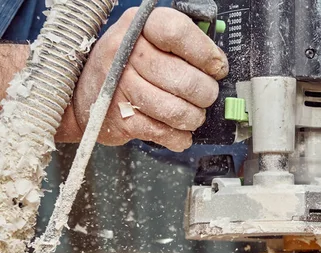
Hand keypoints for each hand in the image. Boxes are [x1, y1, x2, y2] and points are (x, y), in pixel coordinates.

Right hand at [56, 7, 227, 151]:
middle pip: (183, 78)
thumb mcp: (146, 40)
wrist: (80, 95)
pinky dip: (179, 136)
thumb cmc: (123, 66)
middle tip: (205, 95)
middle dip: (205, 93)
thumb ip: (180, 45)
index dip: (205, 53)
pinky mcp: (121, 120)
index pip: (177, 32)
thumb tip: (217, 63)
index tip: (217, 67)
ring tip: (193, 114)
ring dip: (194, 117)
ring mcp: (120, 88)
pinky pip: (164, 132)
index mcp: (137, 27)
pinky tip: (178, 130)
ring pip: (176, 110)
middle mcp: (125, 54)